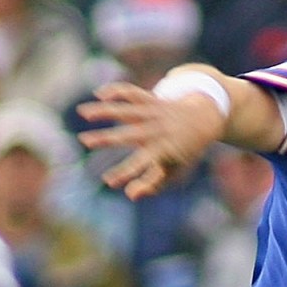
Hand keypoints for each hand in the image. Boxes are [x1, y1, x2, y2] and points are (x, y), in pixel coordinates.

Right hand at [78, 81, 225, 198]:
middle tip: (85, 141)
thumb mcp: (174, 171)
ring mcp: (153, 114)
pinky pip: (132, 92)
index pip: (141, 165)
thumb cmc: (184, 152)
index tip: (108, 181)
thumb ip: (152, 184)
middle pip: (128, 135)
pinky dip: (116, 90)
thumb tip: (131, 196)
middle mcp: (156, 131)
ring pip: (126, 109)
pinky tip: (99, 94)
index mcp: (163, 152)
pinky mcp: (151, 99)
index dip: (125, 174)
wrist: (203, 120)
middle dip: (106, 138)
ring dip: (104, 110)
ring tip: (82, 112)